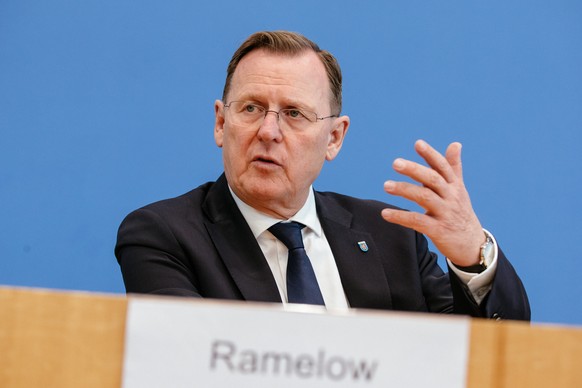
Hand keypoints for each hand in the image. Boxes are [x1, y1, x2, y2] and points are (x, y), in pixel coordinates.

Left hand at [381, 140, 484, 265]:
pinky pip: (417, 221)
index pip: (443, 167)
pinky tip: (386, 214)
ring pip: (424, 198)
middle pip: (433, 179)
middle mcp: (451, 197)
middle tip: (396, 163)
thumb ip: (453, 167)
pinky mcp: (439, 230)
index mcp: (454, 186)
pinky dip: (401, 216)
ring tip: (386, 186)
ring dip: (404, 190)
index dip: (431, 154)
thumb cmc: (461, 213)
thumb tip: (455, 143)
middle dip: (414, 170)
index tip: (418, 143)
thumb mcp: (459, 189)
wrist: (472, 245)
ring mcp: (445, 213)